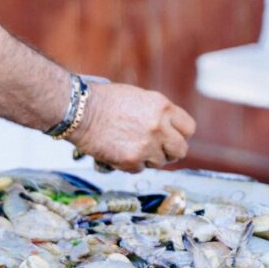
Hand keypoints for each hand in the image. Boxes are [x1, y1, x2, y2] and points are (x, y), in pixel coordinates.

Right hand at [68, 82, 195, 172]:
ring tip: (131, 147)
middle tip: (158, 150)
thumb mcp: (139, 98)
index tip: (172, 137)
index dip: (180, 134)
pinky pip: (140, 169)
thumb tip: (168, 129)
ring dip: (148, 158)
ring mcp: (146, 146)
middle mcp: (159, 127)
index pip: (188, 128)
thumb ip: (157, 113)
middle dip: (170, 152)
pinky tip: (119, 151)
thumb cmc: (105, 101)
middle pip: (180, 150)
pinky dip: (131, 164)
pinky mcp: (131, 161)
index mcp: (162, 107)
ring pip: (160, 162)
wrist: (80, 111)